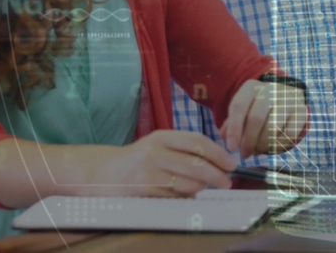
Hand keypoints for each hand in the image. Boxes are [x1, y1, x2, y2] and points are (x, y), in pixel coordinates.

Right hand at [94, 130, 235, 196]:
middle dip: (217, 175)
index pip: (198, 141)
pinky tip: (183, 194)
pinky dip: (184, 197)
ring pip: (188, 183)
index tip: (232, 164)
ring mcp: (148, 172)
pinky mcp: (144, 190)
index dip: (219, 153)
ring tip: (200, 187)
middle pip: (197, 164)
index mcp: (162, 136)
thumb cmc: (139, 159)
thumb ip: (185, 149)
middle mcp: (155, 151)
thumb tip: (219, 162)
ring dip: (200, 188)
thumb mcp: (159, 145)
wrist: (103, 173)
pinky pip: (175, 197)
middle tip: (227, 182)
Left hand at [220, 80, 308, 157]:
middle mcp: (270, 89)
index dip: (234, 129)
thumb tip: (227, 138)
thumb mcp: (242, 110)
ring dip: (262, 145)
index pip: (239, 106)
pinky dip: (279, 145)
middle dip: (248, 141)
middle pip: (256, 118)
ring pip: (273, 127)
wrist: (284, 96)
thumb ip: (231, 124)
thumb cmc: (256, 107)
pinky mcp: (302, 111)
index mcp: (251, 87)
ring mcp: (288, 99)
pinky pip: (290, 133)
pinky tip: (272, 147)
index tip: (231, 148)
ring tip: (257, 151)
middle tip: (244, 154)